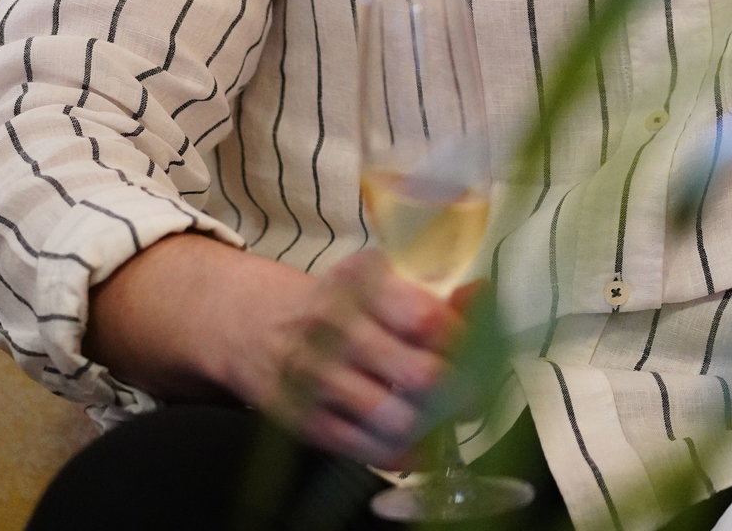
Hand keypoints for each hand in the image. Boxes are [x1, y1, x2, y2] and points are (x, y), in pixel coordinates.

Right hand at [86, 234, 460, 469]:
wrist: (247, 323)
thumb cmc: (328, 301)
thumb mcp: (372, 280)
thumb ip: (427, 294)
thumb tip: (485, 298)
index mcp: (358, 285)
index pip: (424, 318)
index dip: (463, 340)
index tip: (481, 348)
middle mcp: (335, 331)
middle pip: (416, 375)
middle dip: (457, 391)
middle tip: (474, 394)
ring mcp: (316, 379)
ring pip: (394, 420)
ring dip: (432, 425)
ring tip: (446, 418)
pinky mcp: (303, 420)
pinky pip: (363, 448)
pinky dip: (401, 452)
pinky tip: (417, 443)